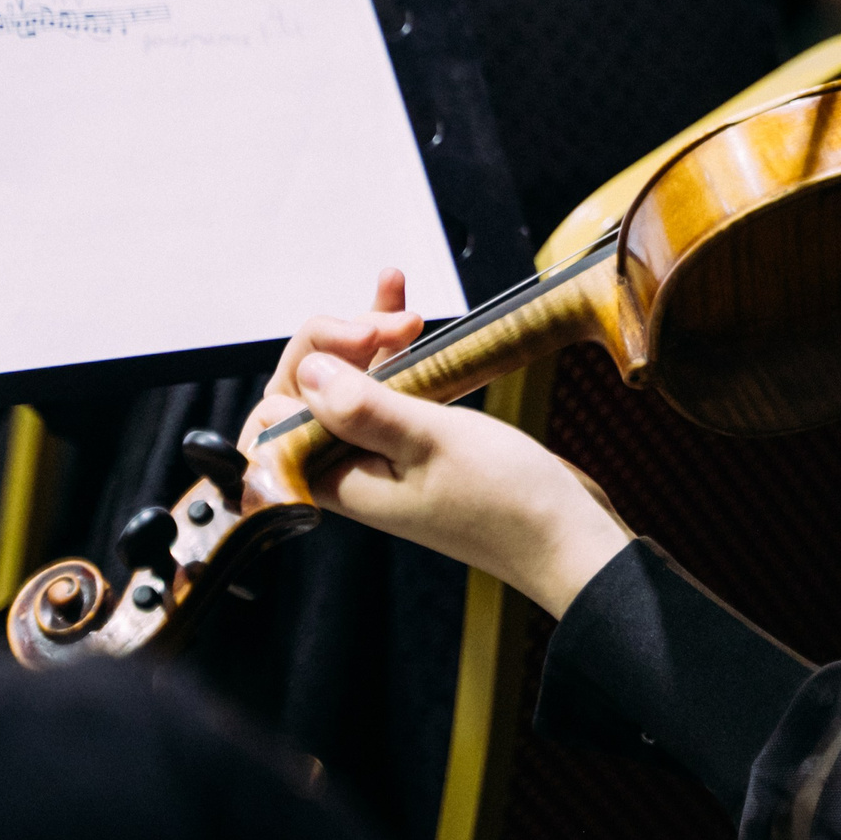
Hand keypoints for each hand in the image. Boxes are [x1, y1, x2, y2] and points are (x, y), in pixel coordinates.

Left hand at [240, 271, 630, 617]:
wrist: (566, 535)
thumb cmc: (507, 503)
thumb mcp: (433, 442)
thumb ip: (363, 409)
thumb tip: (306, 373)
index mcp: (336, 479)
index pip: (274, 416)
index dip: (306, 366)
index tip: (363, 344)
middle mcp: (349, 468)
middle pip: (305, 391)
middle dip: (339, 343)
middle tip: (395, 327)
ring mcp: (383, 454)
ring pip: (348, 382)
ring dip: (368, 335)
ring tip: (404, 303)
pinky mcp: (416, 440)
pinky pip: (387, 387)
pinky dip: (393, 348)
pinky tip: (410, 313)